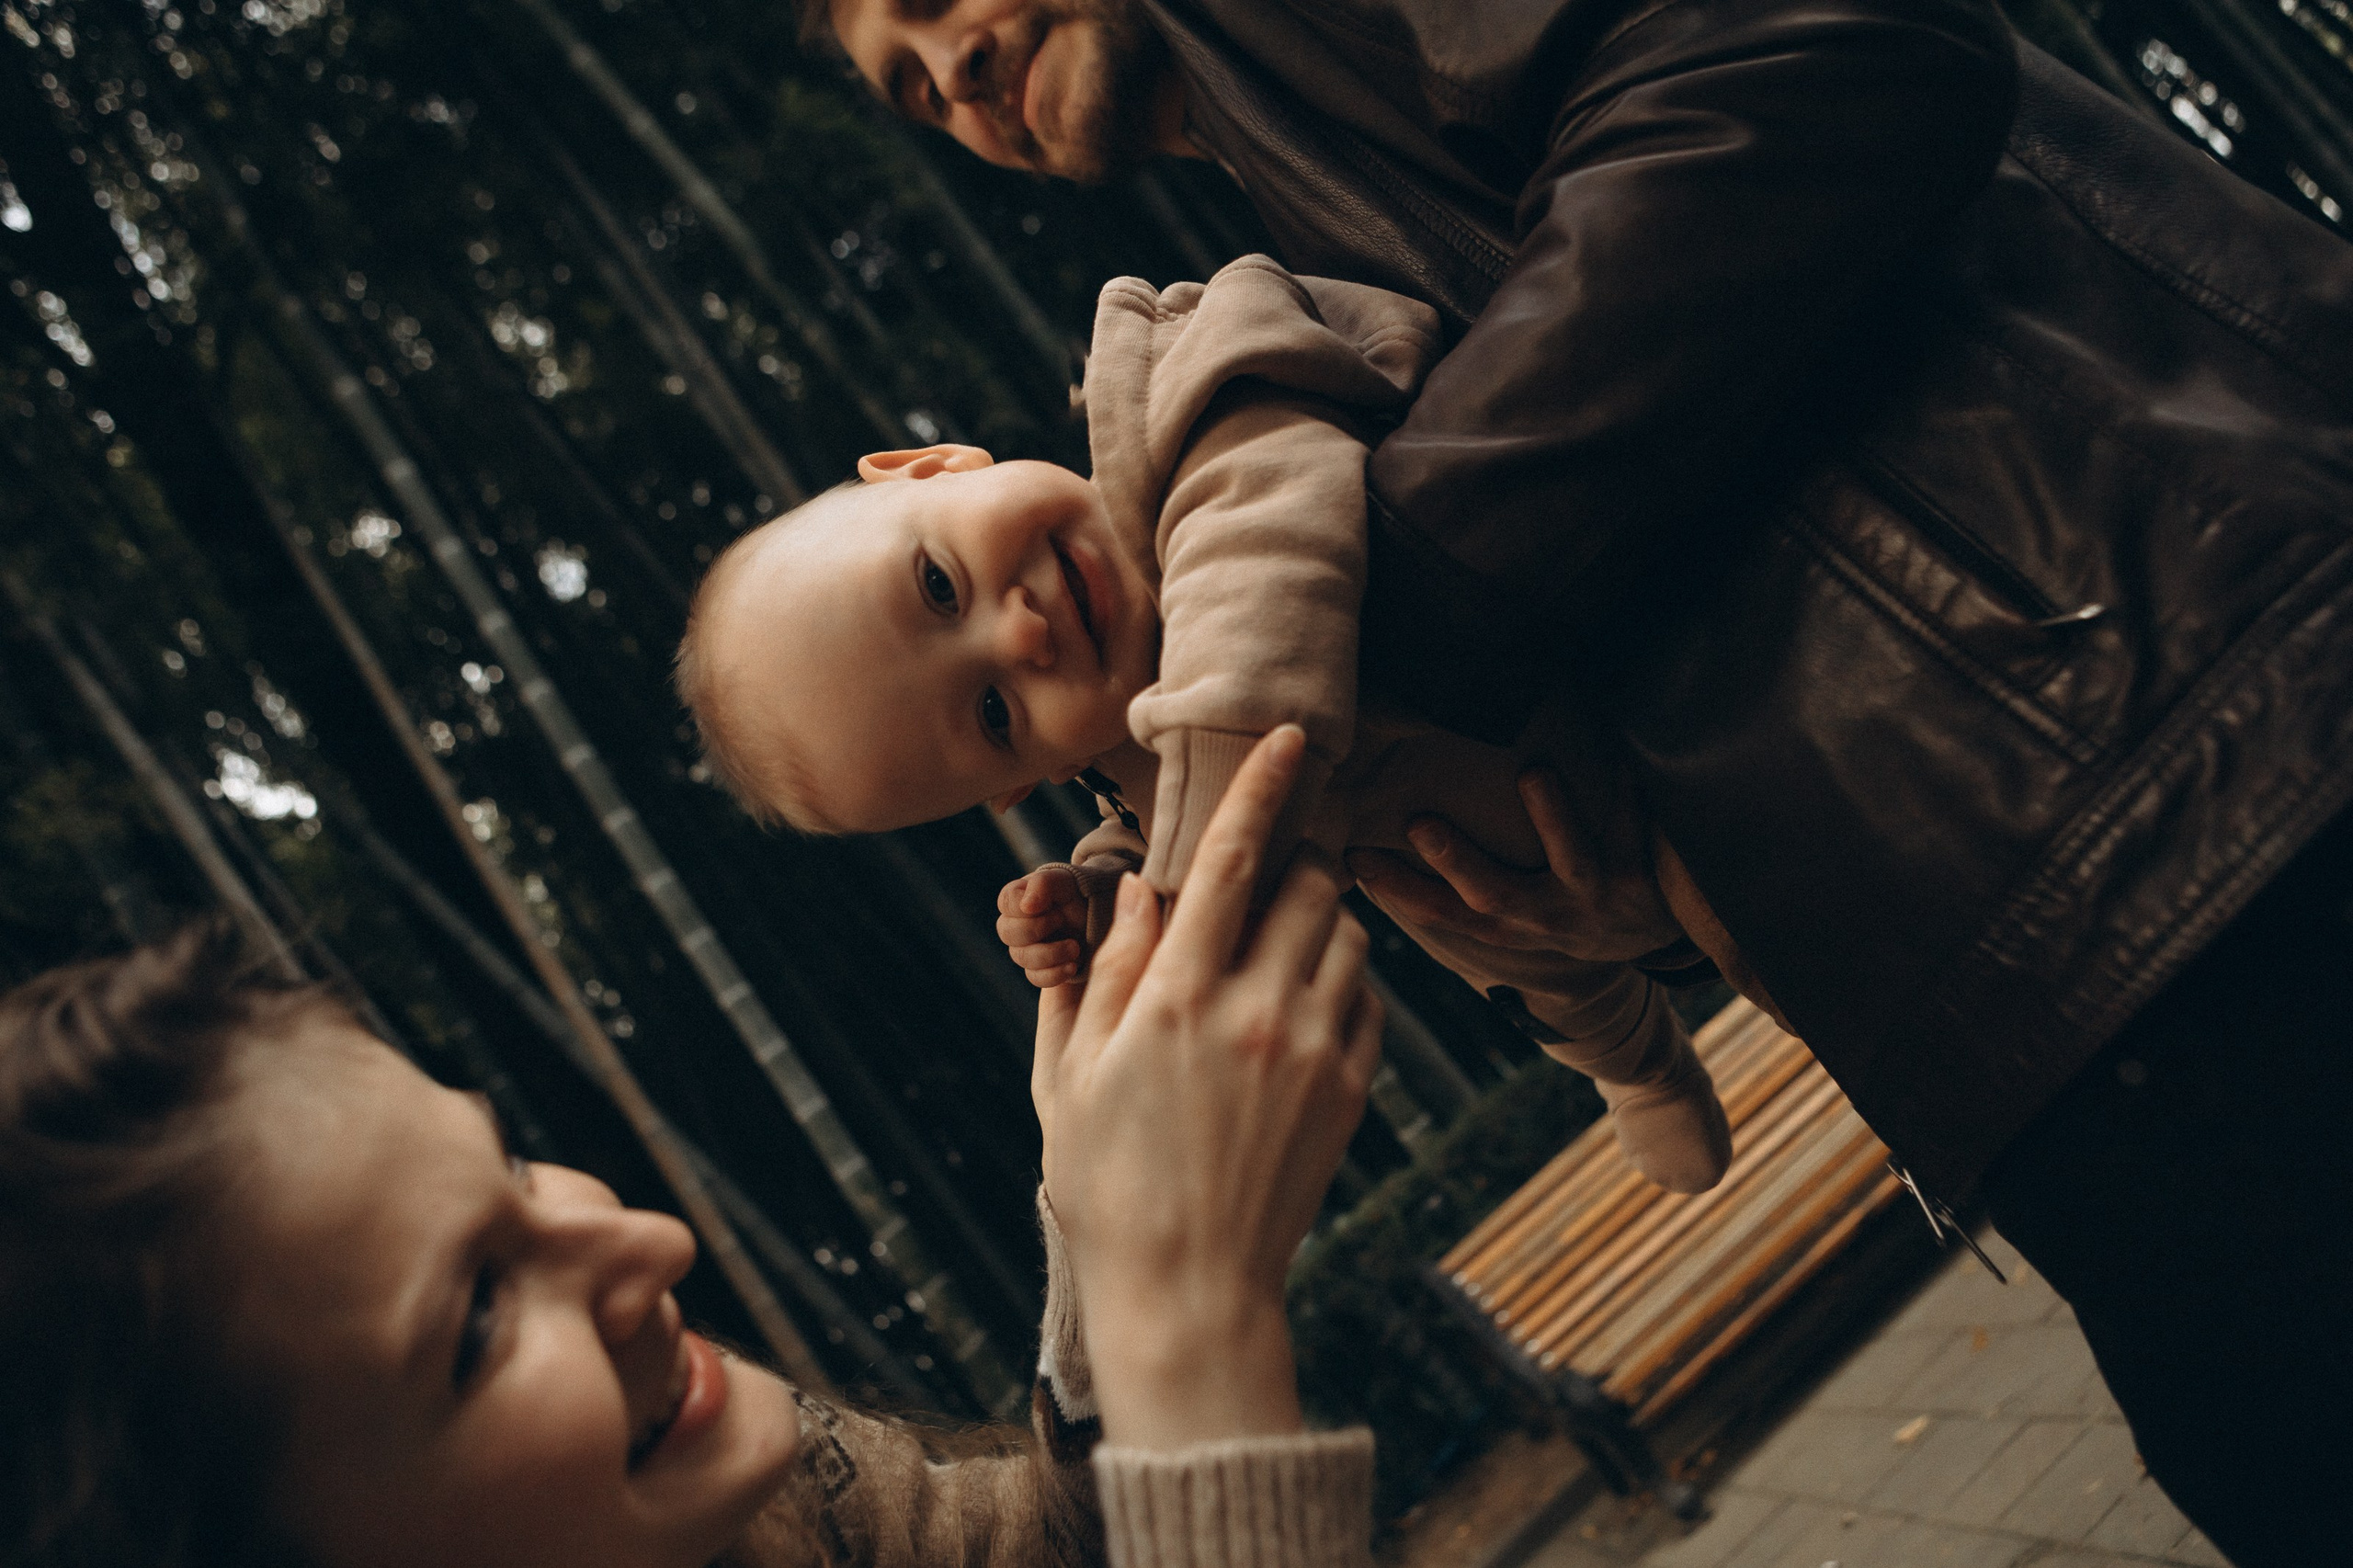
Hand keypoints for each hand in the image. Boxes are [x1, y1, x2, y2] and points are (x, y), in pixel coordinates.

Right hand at [997, 864, 1087, 988]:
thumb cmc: (1077, 893)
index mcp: (1018, 898)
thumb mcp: (1064, 881)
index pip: (1006, 903)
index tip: (1049, 904)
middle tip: (1061, 920)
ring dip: (1051, 953)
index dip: (1026, 906)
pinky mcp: (1040, 969)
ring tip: (1075, 947)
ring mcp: (1026, 949)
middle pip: (1008, 933)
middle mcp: (1016, 924)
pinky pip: (1036, 978)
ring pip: (1022, 957)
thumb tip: (1026, 906)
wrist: (1101, 916)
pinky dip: (1055, 973)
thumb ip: (1042, 884)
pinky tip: (1072, 966)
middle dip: (1037, 928)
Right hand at [1036, 726, 1382, 1448]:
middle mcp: (1255, 1010)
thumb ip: (1104, 971)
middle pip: (1311, 883)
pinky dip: (1339, 988)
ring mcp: (1313, 1050)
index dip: (1261, 785)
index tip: (1290, 736)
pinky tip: (1293, 1022)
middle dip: (1292, 867)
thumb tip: (1138, 896)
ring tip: (1273, 963)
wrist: (1189, 1289)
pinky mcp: (1351, 1090)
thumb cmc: (1108, 1182)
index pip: (1229, 859)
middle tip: (1260, 891)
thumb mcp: (1073, 1072)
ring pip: (1349, 936)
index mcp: (1176, 996)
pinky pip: (1368, 1001)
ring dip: (1318, 926)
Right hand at [1346, 766, 1682, 962]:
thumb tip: (1386, 841)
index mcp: (1506, 926)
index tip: (1355, 856)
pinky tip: (1623, 765)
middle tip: (1420, 823)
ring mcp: (1591, 901)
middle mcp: (1544, 919)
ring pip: (1571, 862)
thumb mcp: (1513, 916)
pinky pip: (1634, 836)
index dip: (1398, 890)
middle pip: (1495, 896)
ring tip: (1534, 774)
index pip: (1441, 912)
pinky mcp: (1637, 883)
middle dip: (1457, 862)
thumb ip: (1464, 883)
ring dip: (1553, 818)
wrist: (1654, 935)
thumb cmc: (1563, 907)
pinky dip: (1630, 801)